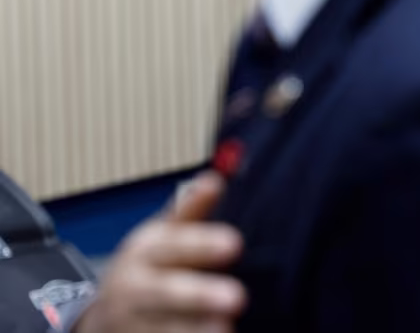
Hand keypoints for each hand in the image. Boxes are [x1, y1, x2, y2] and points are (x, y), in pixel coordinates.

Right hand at [76, 171, 245, 332]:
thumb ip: (189, 210)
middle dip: (198, 296)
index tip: (235, 243)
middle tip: (238, 298)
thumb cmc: (147, 268)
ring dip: (194, 329)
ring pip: (162, 329)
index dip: (201, 245)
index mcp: (142, 254)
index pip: (172, 246)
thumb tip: (215, 179)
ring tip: (225, 327)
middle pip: (164, 292)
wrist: (104, 316)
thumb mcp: (161, 237)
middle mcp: (133, 290)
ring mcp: (131, 324)